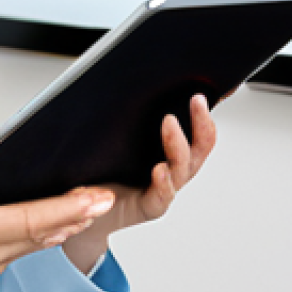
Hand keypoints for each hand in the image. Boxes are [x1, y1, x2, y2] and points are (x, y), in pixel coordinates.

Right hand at [0, 128, 114, 291]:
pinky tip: (29, 228)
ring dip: (50, 229)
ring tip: (75, 208)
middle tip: (100, 197)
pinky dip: (23, 242)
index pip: (29, 220)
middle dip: (71, 216)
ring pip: (22, 251)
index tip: (95, 197)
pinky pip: (4, 262)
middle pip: (36, 237)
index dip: (67, 208)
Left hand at [62, 93, 217, 273]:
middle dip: (201, 124)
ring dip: (177, 146)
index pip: (195, 132)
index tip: (204, 93)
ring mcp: (162, 189)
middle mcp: (171, 170)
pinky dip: (163, 183)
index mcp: (168, 152)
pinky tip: (160, 170)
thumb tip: (129, 80)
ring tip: (170, 124)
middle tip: (196, 101)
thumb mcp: (115, 138)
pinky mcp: (148, 207)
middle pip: (197, 149)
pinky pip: (161, 196)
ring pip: (181, 169)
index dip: (204, 115)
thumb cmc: (102, 172)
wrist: (86, 211)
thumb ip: (127, 117)